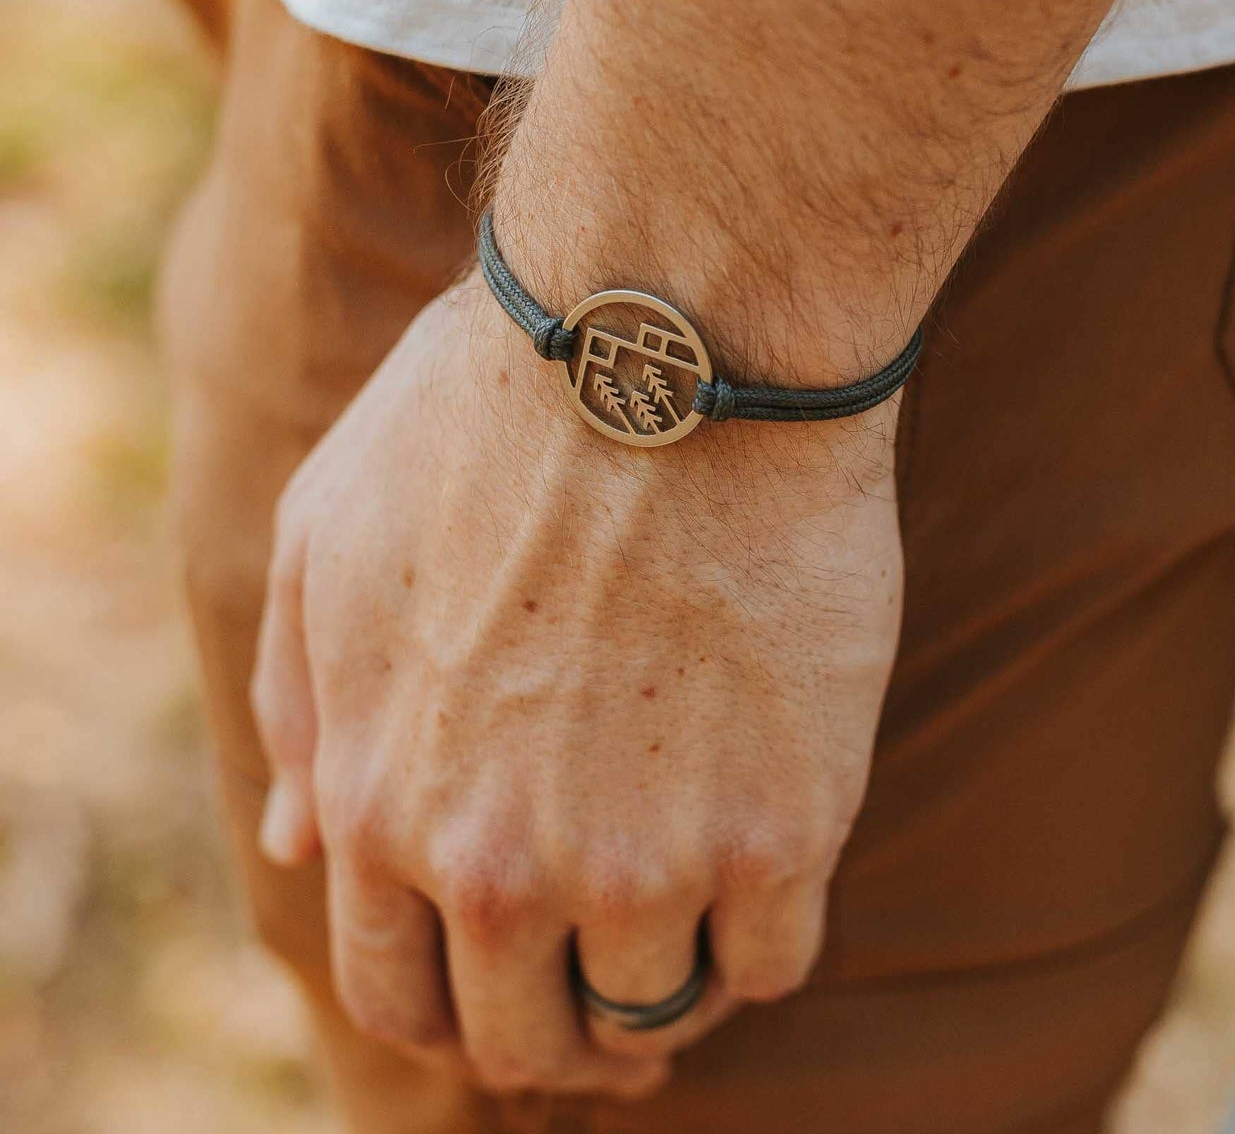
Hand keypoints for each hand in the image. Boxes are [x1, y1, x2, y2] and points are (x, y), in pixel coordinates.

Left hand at [251, 273, 903, 1095]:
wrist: (674, 350)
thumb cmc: (495, 413)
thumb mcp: (328, 532)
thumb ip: (303, 704)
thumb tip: (298, 848)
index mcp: (385, 801)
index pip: (402, 996)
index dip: (453, 1010)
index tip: (512, 978)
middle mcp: (504, 862)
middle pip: (530, 1037)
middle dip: (562, 1028)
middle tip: (612, 984)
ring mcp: (648, 858)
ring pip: (660, 1014)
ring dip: (672, 980)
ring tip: (694, 899)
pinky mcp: (783, 825)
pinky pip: (777, 959)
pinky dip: (763, 939)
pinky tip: (765, 862)